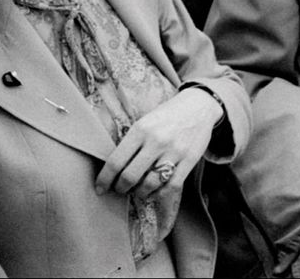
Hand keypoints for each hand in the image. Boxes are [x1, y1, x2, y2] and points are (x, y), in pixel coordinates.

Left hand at [94, 87, 220, 198]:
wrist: (199, 105)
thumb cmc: (167, 116)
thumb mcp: (145, 122)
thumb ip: (131, 143)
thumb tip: (114, 170)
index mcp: (141, 129)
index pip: (116, 161)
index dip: (104, 179)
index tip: (100, 188)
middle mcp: (157, 140)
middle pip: (130, 176)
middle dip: (121, 188)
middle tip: (119, 190)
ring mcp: (174, 151)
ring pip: (150, 184)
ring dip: (140, 193)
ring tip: (138, 191)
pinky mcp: (189, 160)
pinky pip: (171, 186)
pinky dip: (159, 194)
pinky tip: (155, 192)